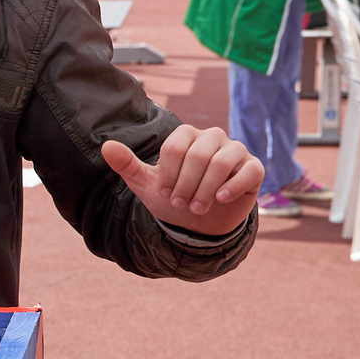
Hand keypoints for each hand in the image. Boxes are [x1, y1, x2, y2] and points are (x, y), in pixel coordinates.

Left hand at [100, 125, 260, 235]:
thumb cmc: (173, 197)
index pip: (175, 148)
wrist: (199, 223)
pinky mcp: (253, 168)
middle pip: (199, 156)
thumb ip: (127, 164)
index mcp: (187, 135)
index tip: (164, 193)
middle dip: (186, 186)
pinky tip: (220, 200)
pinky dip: (233, 187)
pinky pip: (249, 171)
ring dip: (205, 191)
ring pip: (222, 163)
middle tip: (179, 204)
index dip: (168, 175)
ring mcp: (235, 151)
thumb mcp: (146, 184)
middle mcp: (213, 137)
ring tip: (197, 208)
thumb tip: (106, 146)